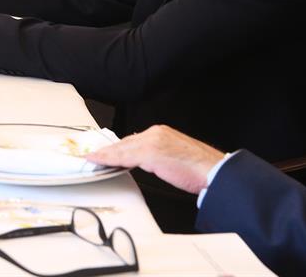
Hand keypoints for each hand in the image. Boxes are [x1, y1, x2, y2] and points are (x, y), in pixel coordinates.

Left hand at [85, 125, 224, 194]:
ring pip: (121, 148)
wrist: (215, 171)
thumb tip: (147, 161)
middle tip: (92, 155)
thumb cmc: (200, 169)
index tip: (106, 152)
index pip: (133, 140)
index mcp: (161, 133)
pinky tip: (97, 161)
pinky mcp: (149, 153)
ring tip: (91, 159)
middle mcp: (155, 133)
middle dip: (108, 150)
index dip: (118, 148)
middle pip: (124, 142)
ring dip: (104, 154)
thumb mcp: (176, 156)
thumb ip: (159, 155)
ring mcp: (151, 141)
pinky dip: (107, 158)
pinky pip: (122, 156)